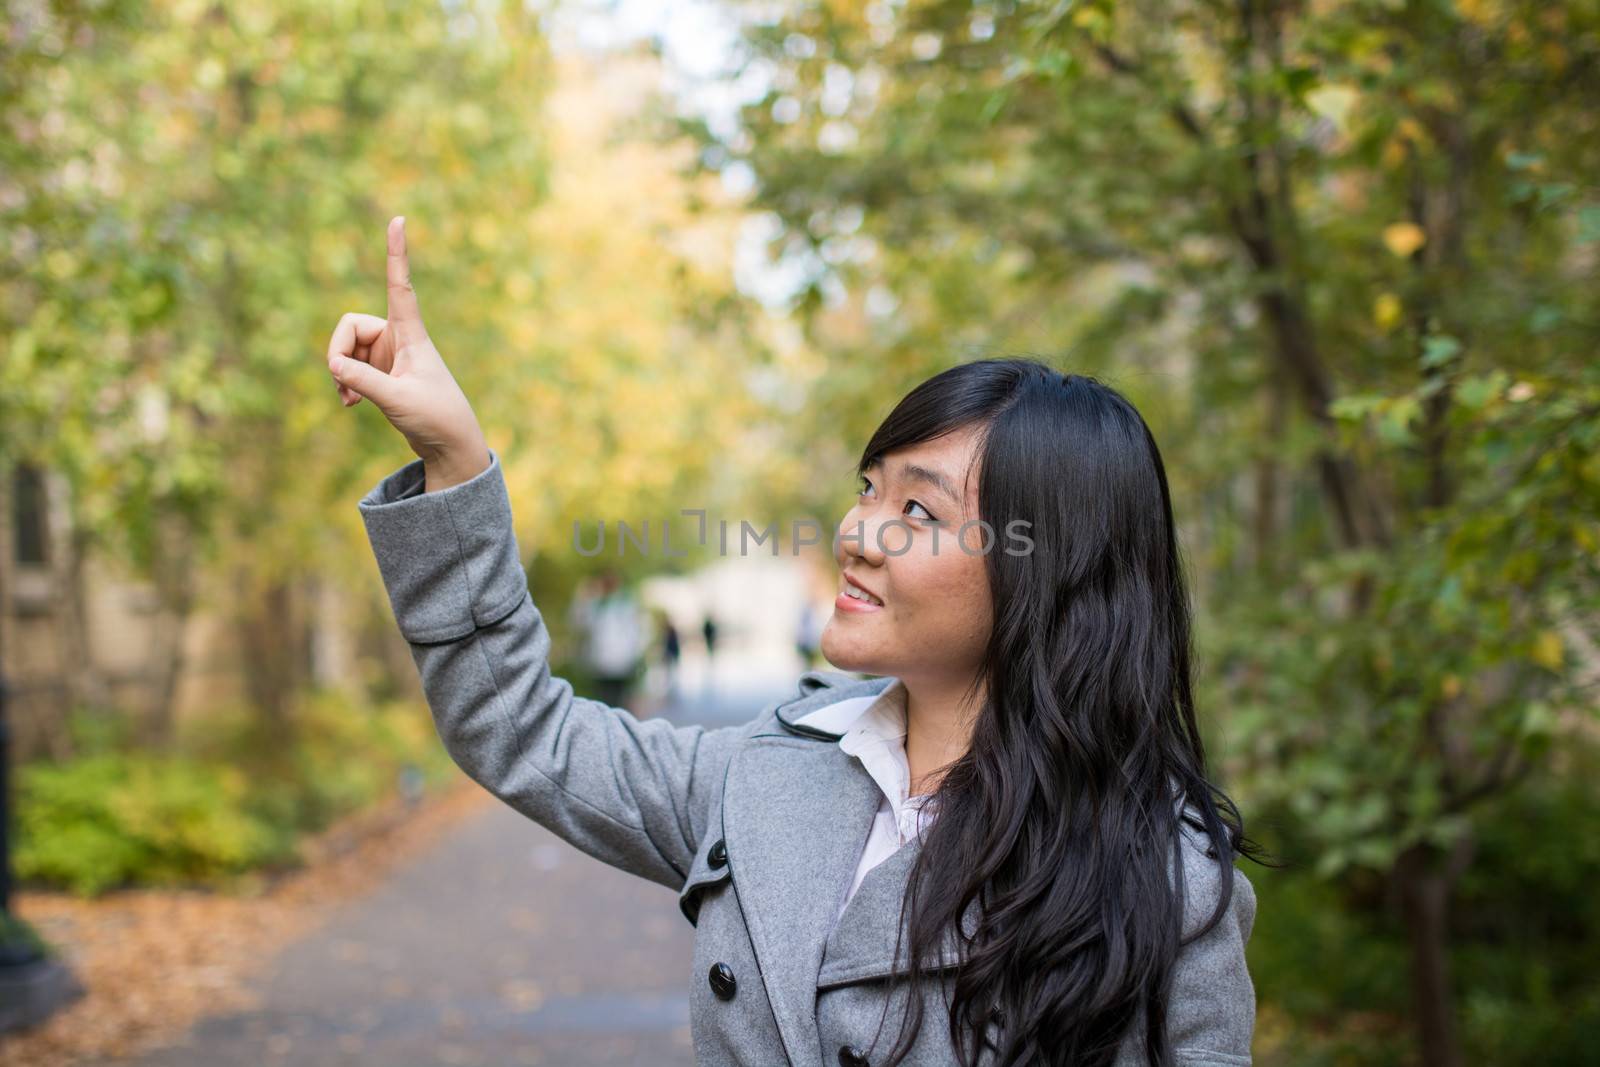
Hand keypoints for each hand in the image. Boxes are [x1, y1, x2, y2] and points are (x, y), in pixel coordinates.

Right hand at [325, 216, 489, 480]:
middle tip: (340, 379)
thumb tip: (332, 364)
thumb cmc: (434, 418)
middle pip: (349, 326)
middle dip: (337, 351)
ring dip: (341, 372)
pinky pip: (350, 367)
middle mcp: (399, 338)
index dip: (396, 253)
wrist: (450, 445)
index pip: (399, 285)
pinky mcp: (383, 373)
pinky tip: (351, 403)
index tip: (399, 219)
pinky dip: (346, 383)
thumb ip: (362, 380)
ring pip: (346, 349)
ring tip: (351, 399)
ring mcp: (389, 356)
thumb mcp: (396, 399)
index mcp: (411, 334)